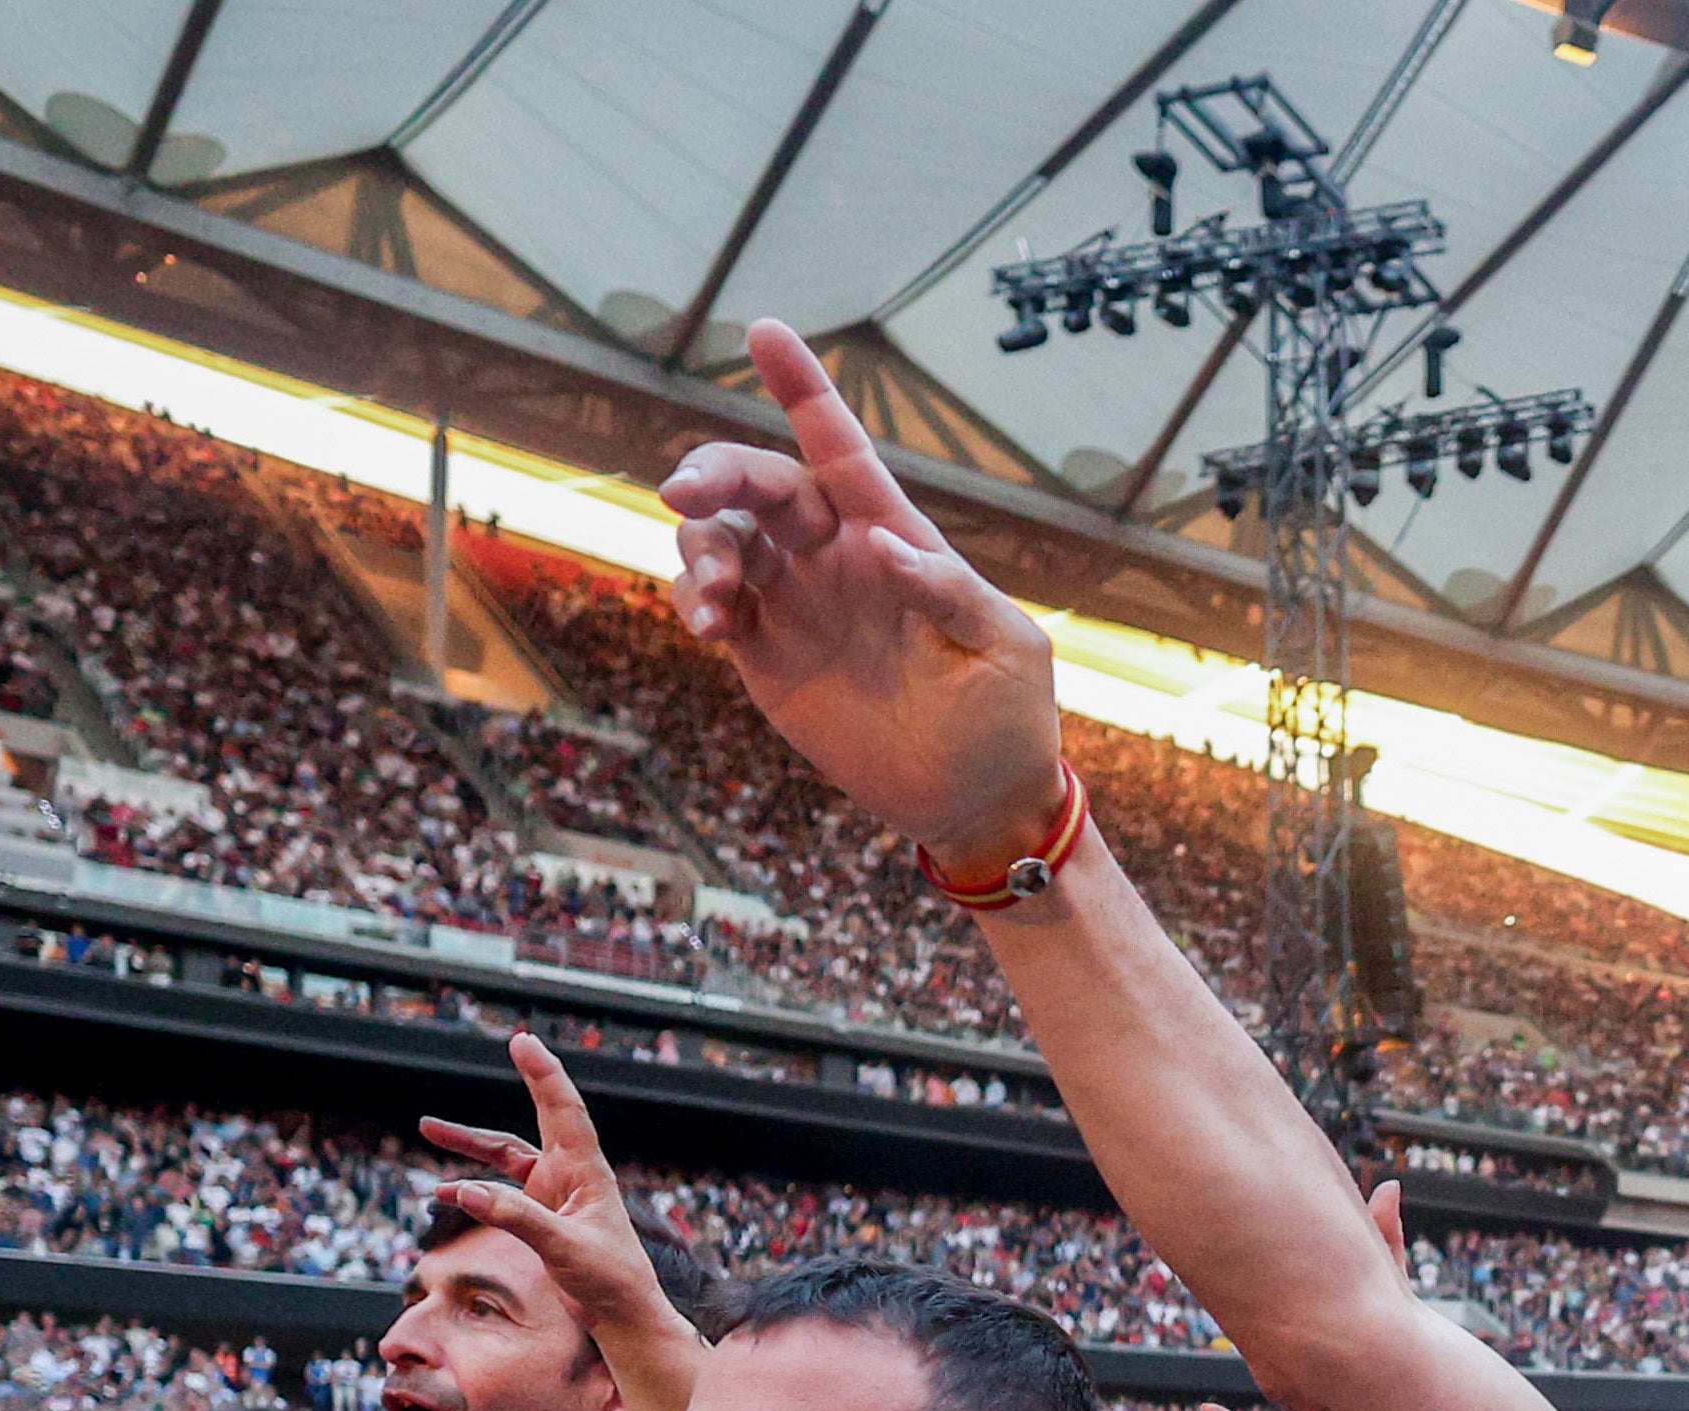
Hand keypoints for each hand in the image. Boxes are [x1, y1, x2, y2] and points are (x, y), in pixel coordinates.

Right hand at [420, 1037, 675, 1336]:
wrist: (623, 1315)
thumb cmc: (609, 1280)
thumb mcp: (563, 1247)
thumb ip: (515, 1218)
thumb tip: (463, 1190)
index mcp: (585, 1172)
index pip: (564, 1111)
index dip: (544, 1074)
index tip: (524, 1041)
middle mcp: (570, 1176)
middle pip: (538, 1119)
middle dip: (525, 1083)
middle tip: (513, 1043)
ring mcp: (554, 1196)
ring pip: (506, 1158)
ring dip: (470, 1145)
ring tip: (428, 1129)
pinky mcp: (541, 1218)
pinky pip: (499, 1194)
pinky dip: (471, 1189)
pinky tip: (442, 1191)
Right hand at [662, 322, 1068, 867]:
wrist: (974, 802)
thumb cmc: (1006, 717)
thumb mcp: (1003, 648)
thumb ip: (948, 592)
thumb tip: (882, 548)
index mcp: (896, 538)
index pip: (841, 449)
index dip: (804, 389)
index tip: (764, 330)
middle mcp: (837, 558)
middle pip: (761, 485)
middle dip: (715, 472)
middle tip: (682, 492)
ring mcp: (796, 603)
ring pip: (723, 538)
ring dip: (699, 548)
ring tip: (710, 599)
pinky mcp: (766, 655)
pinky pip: (711, 603)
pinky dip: (692, 599)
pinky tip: (707, 623)